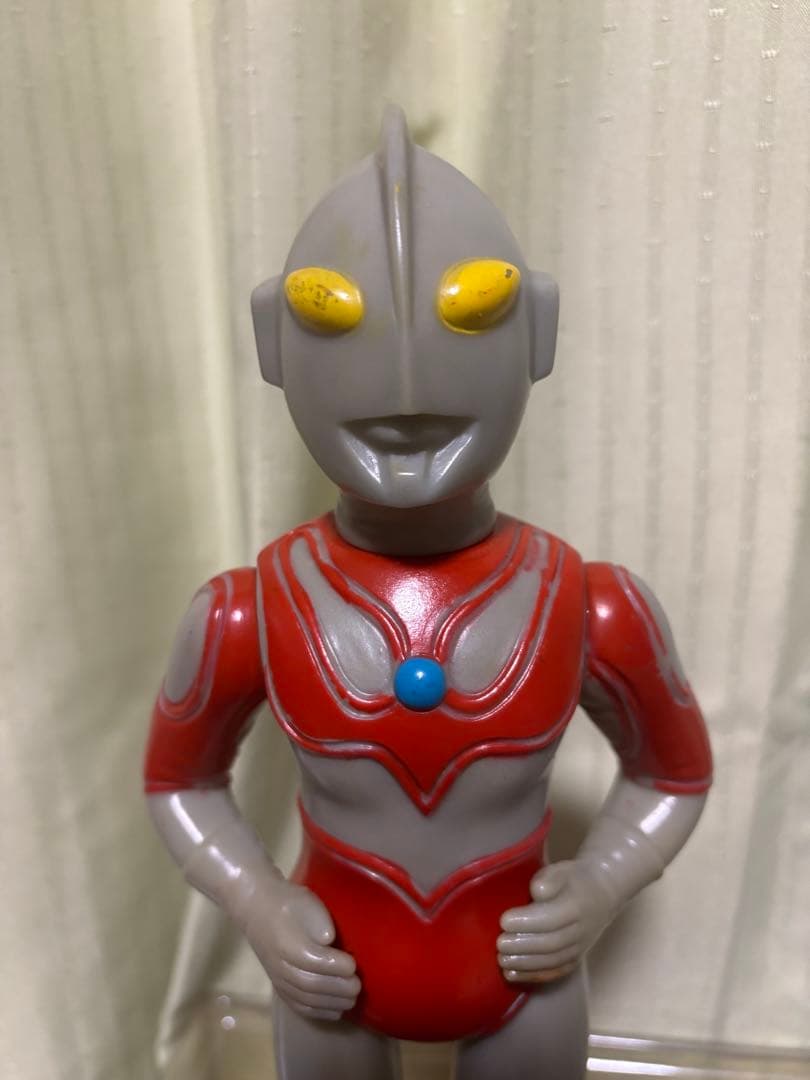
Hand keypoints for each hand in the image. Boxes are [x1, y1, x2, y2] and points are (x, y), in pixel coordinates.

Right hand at [240, 879, 360, 1020]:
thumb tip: (329, 939)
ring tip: (352, 1000)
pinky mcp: (279, 986)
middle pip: (310, 984)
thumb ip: (319, 919)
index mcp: (288, 944)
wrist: (258, 909)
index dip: (335, 966)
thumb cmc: (288, 903)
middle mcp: (281, 966)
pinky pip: (297, 1005)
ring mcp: (278, 978)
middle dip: (337, 988)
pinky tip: (335, 1011)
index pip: (313, 961)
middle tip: (358, 986)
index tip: (353, 964)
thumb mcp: (305, 902)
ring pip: (305, 998)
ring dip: (331, 1003)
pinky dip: (318, 1012)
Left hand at [497, 859, 617, 983]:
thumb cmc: (573, 880)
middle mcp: (581, 931)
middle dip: (522, 946)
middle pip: (550, 944)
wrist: (601, 893)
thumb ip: (549, 879)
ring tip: (502, 960)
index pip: (551, 918)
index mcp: (576, 906)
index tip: (503, 921)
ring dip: (524, 964)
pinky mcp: (575, 960)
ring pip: (551, 962)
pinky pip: (555, 972)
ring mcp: (579, 949)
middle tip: (499, 944)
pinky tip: (512, 974)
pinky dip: (532, 976)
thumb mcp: (562, 870)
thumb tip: (537, 891)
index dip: (526, 922)